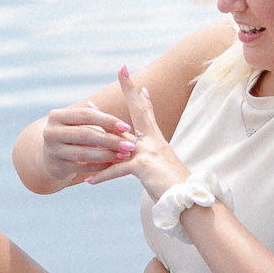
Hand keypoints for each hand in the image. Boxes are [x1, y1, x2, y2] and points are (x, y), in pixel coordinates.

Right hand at [37, 98, 139, 185]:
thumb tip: (124, 124)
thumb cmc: (73, 136)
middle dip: (110, 140)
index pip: (86, 115)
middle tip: (130, 145)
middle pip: (85, 134)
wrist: (51, 157)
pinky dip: (99, 167)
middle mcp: (51, 132)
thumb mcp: (79, 124)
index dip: (108, 120)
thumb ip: (99, 120)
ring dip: (107, 155)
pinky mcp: (57, 167)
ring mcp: (53, 151)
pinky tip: (112, 165)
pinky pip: (82, 167)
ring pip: (84, 153)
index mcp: (56, 116)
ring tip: (124, 156)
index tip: (127, 127)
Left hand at [85, 66, 190, 195]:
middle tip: (121, 70)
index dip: (143, 98)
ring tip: (83, 127)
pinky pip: (116, 169)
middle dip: (129, 90)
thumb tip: (145, 163)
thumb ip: (152, 163)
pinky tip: (89, 181)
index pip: (148, 115)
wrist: (190, 202)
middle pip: (138, 111)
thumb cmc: (178, 190)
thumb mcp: (163, 171)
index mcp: (158, 142)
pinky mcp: (143, 167)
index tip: (139, 85)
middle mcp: (153, 142)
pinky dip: (102, 176)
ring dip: (98, 135)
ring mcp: (148, 152)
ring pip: (118, 140)